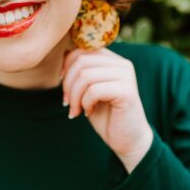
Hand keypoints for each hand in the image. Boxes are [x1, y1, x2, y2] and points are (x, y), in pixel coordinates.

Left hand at [61, 47, 153, 171]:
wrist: (126, 138)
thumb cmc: (104, 113)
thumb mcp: (88, 89)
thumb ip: (80, 71)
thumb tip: (62, 56)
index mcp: (112, 60)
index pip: (80, 51)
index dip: (66, 69)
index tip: (65, 89)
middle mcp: (122, 63)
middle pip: (80, 62)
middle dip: (67, 84)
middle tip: (68, 102)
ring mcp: (126, 76)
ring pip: (85, 76)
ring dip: (75, 96)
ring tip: (77, 110)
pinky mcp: (127, 91)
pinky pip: (94, 90)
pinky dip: (85, 103)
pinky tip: (89, 112)